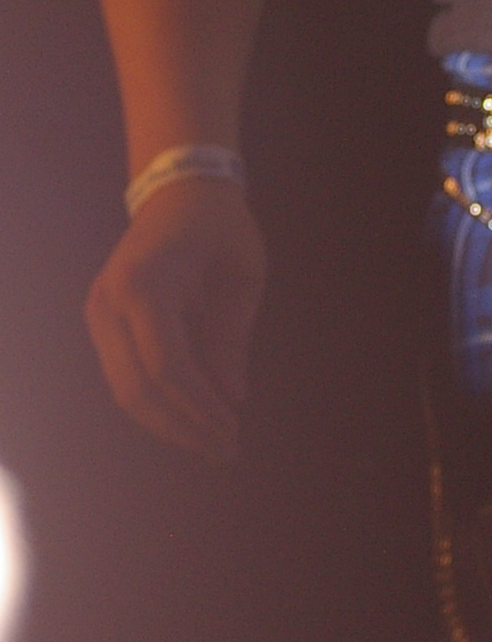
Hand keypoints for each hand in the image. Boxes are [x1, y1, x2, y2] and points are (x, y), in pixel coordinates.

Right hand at [85, 178, 266, 459]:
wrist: (180, 192)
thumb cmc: (220, 228)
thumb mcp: (241, 276)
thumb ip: (231, 337)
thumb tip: (231, 399)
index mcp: (144, 282)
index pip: (166, 364)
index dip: (199, 405)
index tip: (233, 428)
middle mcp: (109, 301)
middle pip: (138, 386)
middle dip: (183, 425)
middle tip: (225, 450)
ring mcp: (100, 313)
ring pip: (126, 390)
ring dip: (169, 424)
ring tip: (212, 445)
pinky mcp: (104, 324)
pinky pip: (127, 377)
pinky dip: (159, 405)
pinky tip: (192, 422)